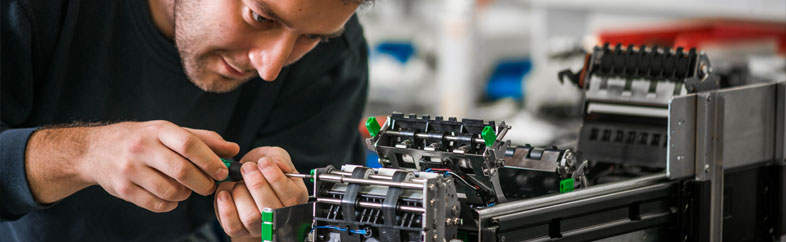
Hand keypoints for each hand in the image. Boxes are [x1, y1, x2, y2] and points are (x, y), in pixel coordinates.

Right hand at [72, 121, 236, 211]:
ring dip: (186, 195)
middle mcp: (142, 147)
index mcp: (158, 130)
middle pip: (182, 171)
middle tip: (210, 186)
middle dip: (203, 183)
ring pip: (171, 191)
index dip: (211, 160)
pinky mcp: (122, 189)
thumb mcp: (168, 131)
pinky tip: (171, 197)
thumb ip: (202, 139)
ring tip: (187, 190)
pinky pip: (156, 204)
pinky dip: (170, 204)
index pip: (189, 145)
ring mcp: (130, 169)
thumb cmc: (141, 139)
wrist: (95, 150)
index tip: (223, 171)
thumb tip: (234, 149)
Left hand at [214, 147, 307, 238]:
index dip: (275, 177)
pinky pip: (233, 226)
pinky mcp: (240, 230)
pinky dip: (226, 208)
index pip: (291, 195)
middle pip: (269, 207)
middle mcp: (280, 216)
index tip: (263, 161)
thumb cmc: (262, 170)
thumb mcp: (274, 156)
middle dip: (256, 183)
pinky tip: (225, 193)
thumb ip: (279, 157)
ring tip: (238, 181)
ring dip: (241, 193)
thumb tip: (278, 164)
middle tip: (247, 167)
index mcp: (295, 198)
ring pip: (251, 217)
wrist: (246, 181)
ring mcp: (260, 226)